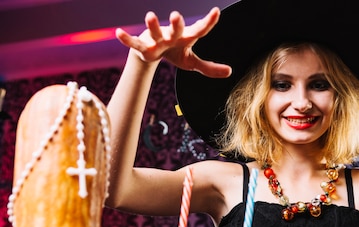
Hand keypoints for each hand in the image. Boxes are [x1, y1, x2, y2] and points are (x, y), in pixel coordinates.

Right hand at [115, 8, 231, 77]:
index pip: (200, 30)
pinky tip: (118, 33)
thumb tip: (230, 72)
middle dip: (176, 23)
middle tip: (177, 15)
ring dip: (152, 25)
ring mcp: (157, 39)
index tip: (217, 12)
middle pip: (176, 29)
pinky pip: (134, 43)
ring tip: (150, 15)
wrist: (153, 53)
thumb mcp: (192, 62)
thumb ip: (209, 68)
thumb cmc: (175, 53)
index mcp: (186, 37)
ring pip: (155, 32)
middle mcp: (172, 35)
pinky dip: (126, 39)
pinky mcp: (143, 47)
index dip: (208, 22)